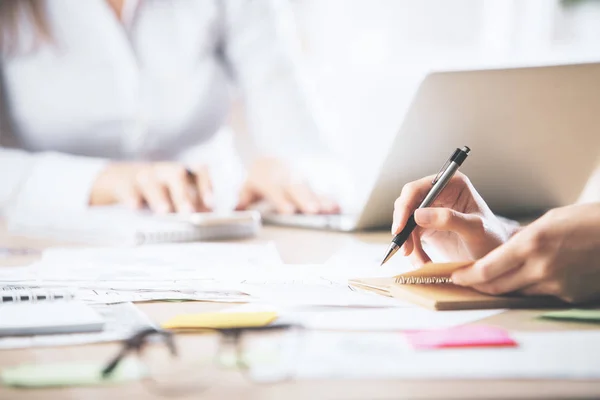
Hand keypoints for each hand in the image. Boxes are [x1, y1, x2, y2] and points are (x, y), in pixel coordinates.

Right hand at [90, 162, 212, 212]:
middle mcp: (164, 171)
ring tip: (164, 211)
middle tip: (188, 212)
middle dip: (183, 195)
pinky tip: (135, 207)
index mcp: (181, 173)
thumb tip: (208, 217)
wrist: (121, 179)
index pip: (198, 171)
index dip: (206, 185)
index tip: (210, 203)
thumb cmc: (158, 189)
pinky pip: (128, 188)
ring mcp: (144, 176)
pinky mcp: (124, 184)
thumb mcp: (175, 193)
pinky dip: (132, 197)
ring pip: (152, 181)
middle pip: (176, 175)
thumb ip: (193, 203)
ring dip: (159, 197)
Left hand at [236, 157, 338, 213]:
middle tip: (312, 210)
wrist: (274, 157)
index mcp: (270, 179)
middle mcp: (287, 179)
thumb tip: (237, 207)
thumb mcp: (248, 185)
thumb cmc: (261, 178)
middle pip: (297, 189)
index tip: (289, 210)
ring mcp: (302, 180)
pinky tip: (338, 207)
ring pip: (312, 189)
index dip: (282, 200)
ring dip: (321, 200)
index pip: (275, 190)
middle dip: (305, 199)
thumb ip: (243, 196)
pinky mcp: (312, 183)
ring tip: (329, 210)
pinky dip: (330, 198)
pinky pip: (322, 191)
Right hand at [392, 172, 512, 265]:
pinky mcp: (427, 227)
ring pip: (406, 223)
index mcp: (452, 185)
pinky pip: (410, 237)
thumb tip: (418, 214)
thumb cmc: (493, 240)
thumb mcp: (475, 229)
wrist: (497, 259)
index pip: (418, 189)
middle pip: (407, 205)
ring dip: (408, 243)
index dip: (405, 207)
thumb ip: (449, 219)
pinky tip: (422, 262)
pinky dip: (413, 251)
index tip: (400, 228)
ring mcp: (432, 210)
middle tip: (405, 249)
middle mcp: (439, 193)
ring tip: (419, 261)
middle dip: (403, 228)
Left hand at [451, 203, 599, 303]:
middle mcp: (540, 268)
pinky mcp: (569, 295)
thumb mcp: (547, 222)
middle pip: (496, 286)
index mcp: (530, 244)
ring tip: (496, 276)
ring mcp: (556, 284)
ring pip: (516, 291)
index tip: (455, 276)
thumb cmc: (587, 221)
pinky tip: (536, 275)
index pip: (485, 270)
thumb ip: (522, 239)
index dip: (466, 276)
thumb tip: (503, 253)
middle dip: (477, 285)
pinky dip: (532, 286)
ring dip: (503, 285)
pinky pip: (540, 294)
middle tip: (466, 281)